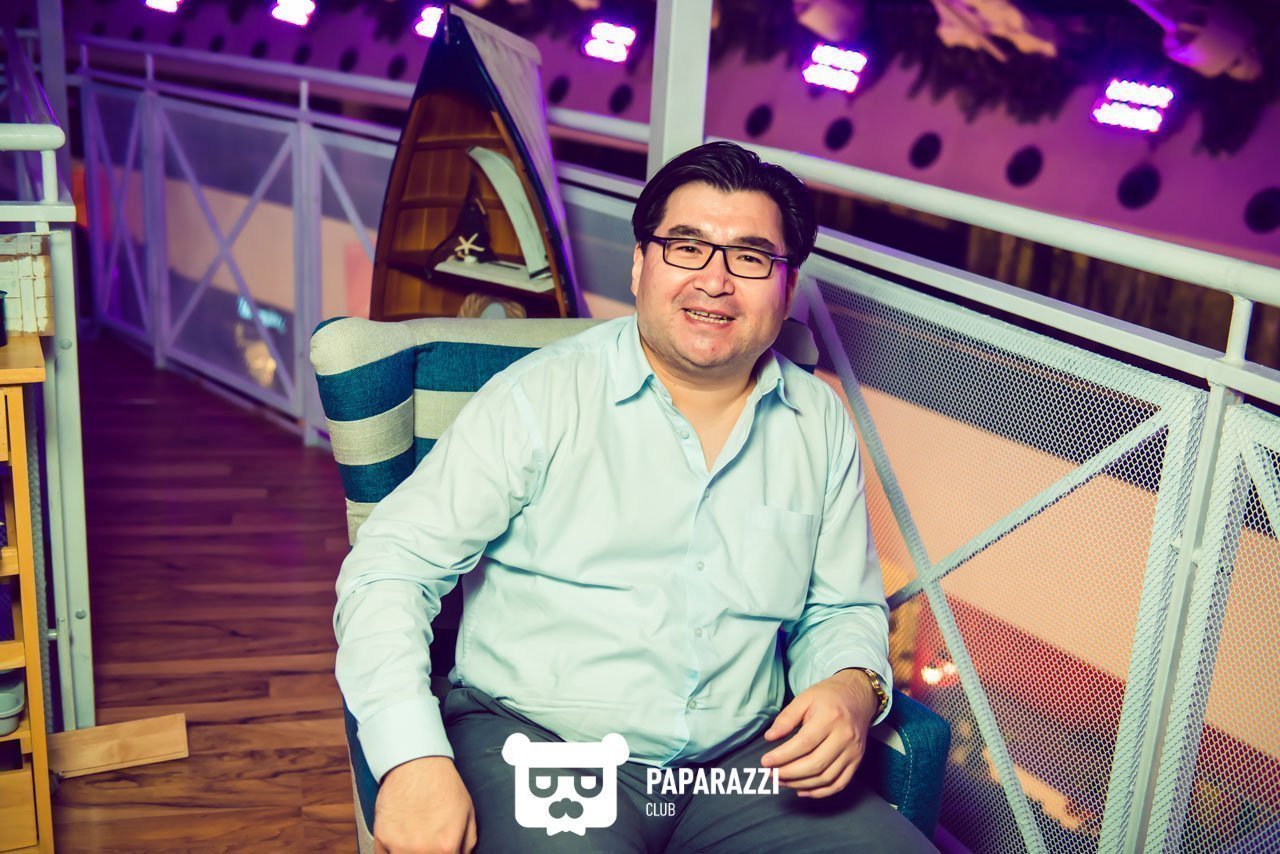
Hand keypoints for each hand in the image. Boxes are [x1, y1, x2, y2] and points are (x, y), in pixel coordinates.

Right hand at [374, 756, 477, 853]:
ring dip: (409, 853)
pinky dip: (391, 852)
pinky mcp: (381, 838)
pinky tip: (400, 840)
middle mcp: (421, 851)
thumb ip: (467, 843)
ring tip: (415, 840)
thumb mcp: (468, 813)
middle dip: (429, 853)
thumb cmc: (442, 784)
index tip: (442, 850)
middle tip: (428, 843)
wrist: (416, 763)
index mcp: (446, 848)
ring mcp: (398, 847)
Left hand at [759, 669, 878, 798]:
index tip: (765, 762)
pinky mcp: (857, 761)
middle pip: (815, 764)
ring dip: (801, 784)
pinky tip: (802, 790)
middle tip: (771, 774)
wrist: (858, 697)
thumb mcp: (804, 698)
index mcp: (830, 718)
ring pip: (826, 778)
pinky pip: (839, 783)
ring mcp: (853, 751)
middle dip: (789, 773)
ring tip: (782, 781)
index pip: (804, 743)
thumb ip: (786, 718)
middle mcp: (844, 737)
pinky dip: (820, 792)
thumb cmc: (828, 697)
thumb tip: (770, 737)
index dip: (782, 756)